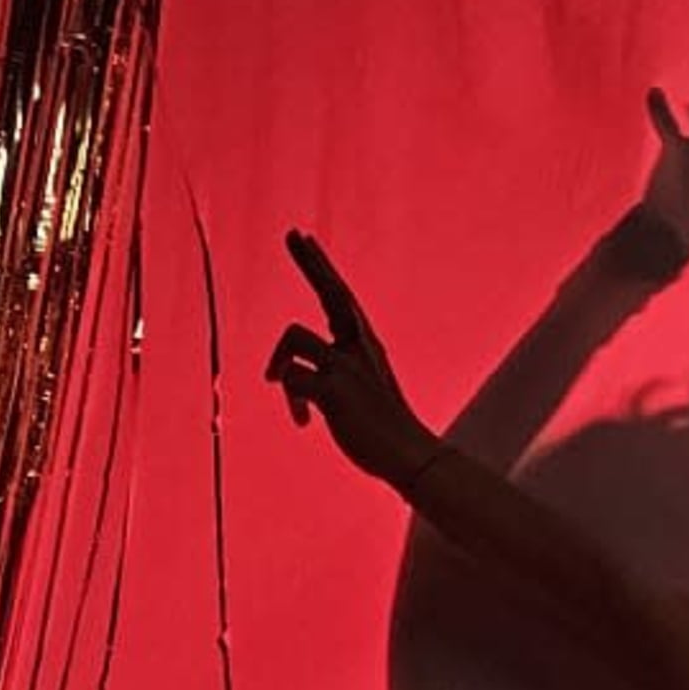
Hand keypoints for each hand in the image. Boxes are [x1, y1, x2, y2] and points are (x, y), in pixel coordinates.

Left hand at [268, 234, 434, 486]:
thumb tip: (290, 376)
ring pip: (293, 336)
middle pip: (331, 290)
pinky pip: (291, 377)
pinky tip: (304, 421)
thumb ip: (333, 375)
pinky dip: (290, 399)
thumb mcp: (362, 393)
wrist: (411, 456)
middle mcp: (359, 348)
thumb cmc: (385, 429)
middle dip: (310, 261)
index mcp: (366, 346)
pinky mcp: (335, 391)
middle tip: (292, 233)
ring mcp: (347, 367)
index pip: (340, 297)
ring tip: (280, 387)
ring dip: (277, 361)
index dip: (320, 267)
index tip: (304, 239)